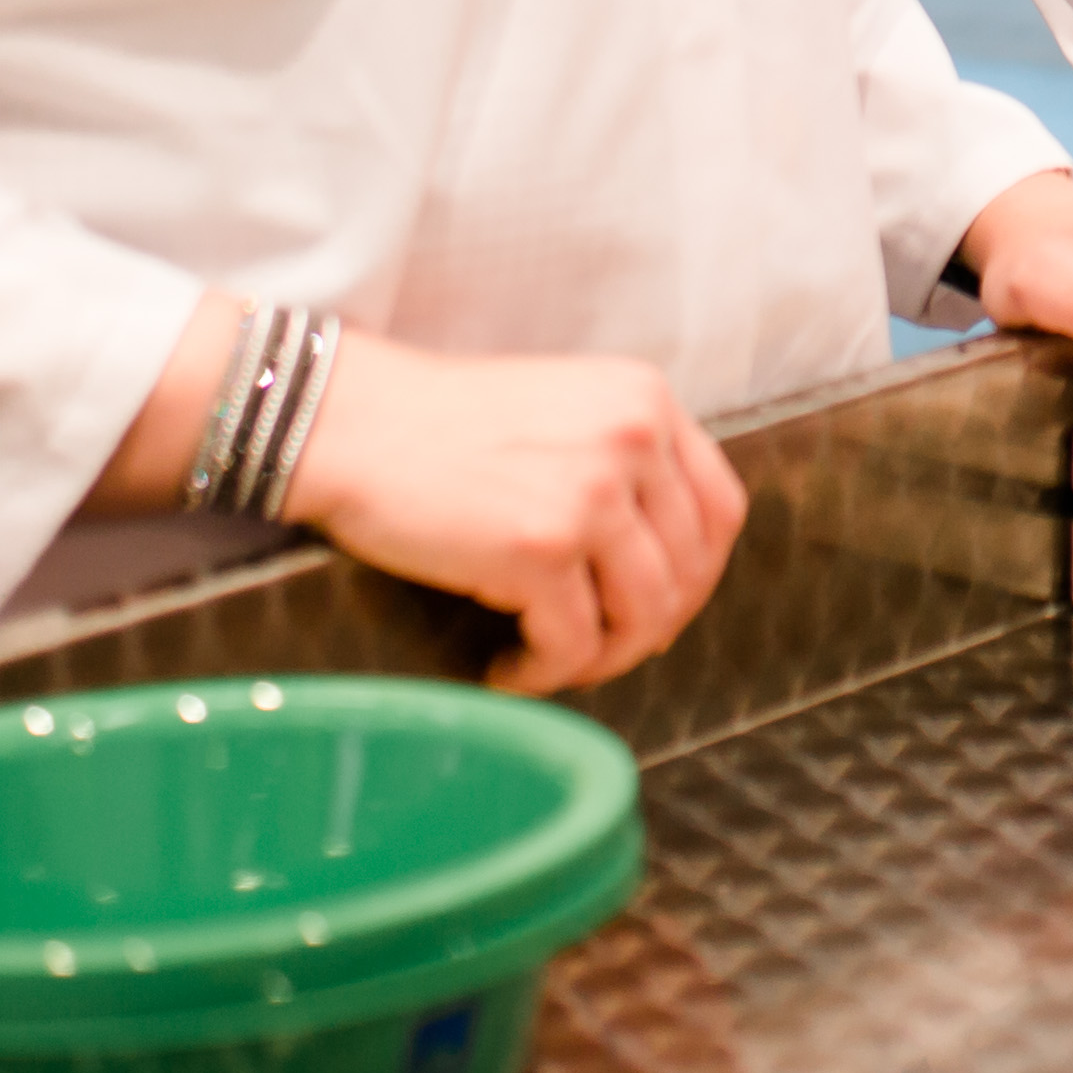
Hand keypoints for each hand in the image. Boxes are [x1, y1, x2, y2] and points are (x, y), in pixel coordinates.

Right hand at [284, 332, 746, 697]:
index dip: (697, 575)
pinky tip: (505, 668)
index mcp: (646, 399)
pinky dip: (543, 672)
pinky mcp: (542, 547)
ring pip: (643, 616)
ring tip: (547, 661)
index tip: (656, 608)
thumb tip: (663, 568)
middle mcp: (635, 437)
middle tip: (595, 650)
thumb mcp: (561, 412)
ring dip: (599, 658)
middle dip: (648, 628)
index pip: (721, 508)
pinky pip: (573, 644)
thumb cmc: (439, 425)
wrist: (351, 423)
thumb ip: (621, 461)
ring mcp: (593, 492)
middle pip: (690, 570)